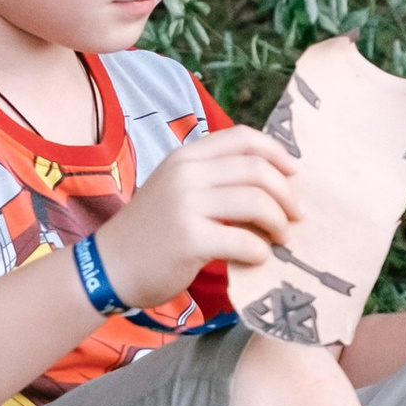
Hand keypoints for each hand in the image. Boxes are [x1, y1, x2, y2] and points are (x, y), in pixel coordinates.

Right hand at [95, 123, 294, 306]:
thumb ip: (214, 179)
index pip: (242, 138)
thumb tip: (275, 182)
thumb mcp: (176, 189)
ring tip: (281, 238)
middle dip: (286, 194)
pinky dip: (260, 251)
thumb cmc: (151, 232)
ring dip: (278, 223)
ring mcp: (185, 205)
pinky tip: (258, 259)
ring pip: (256, 202)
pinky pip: (244, 241)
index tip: (295, 172)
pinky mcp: (189, 240)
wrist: (108, 267)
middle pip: (256, 170)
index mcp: (185, 157)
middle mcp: (185, 173)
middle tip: (297, 215)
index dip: (276, 152)